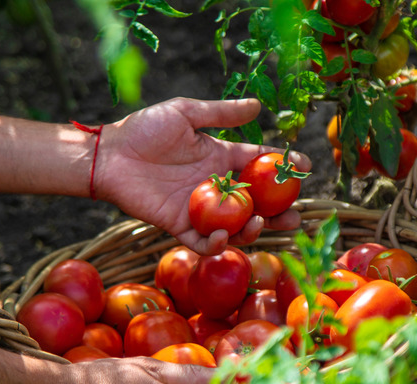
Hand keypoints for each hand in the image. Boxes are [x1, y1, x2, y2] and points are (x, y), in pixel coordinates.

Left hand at [94, 98, 311, 254]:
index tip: (305, 166)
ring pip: (235, 226)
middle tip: (295, 215)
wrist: (110, 156)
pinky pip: (203, 242)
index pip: (258, 164)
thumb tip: (258, 106)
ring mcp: (199, 209)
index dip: (282, 166)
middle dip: (278, 211)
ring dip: (252, 229)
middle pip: (255, 203)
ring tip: (261, 223)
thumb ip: (221, 114)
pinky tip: (225, 236)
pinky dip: (216, 245)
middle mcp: (215, 186)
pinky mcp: (179, 226)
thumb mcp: (185, 114)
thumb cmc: (144, 130)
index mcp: (219, 158)